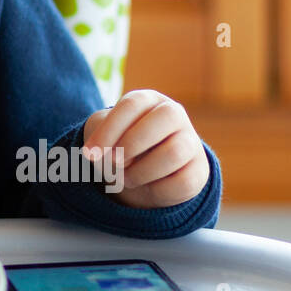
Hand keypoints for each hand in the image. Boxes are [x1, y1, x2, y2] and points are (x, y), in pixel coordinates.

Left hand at [80, 89, 209, 208]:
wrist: (141, 174)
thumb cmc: (118, 147)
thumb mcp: (105, 136)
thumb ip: (102, 139)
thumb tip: (105, 156)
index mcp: (149, 99)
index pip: (133, 105)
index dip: (110, 129)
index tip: (90, 153)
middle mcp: (175, 114)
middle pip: (165, 118)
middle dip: (131, 144)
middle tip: (112, 163)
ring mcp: (191, 142)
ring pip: (174, 152)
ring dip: (142, 171)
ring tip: (126, 178)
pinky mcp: (199, 171)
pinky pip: (183, 181)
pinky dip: (157, 190)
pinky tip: (146, 187)